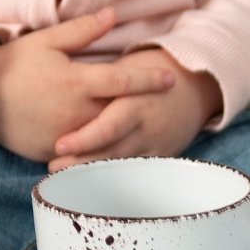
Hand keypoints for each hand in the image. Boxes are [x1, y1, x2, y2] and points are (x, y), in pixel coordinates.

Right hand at [0, 9, 175, 162]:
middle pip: (121, 113)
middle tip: (172, 106)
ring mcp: (64, 136)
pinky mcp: (53, 152)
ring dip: (129, 134)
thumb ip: (82, 30)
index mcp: (76, 82)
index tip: (171, 79)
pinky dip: (102, 150)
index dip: (149, 80)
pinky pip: (85, 153)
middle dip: (145, 109)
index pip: (123, 80)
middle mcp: (75, 112)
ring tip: (152, 129)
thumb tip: (113, 15)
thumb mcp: (46, 41)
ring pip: (106, 138)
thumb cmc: (14, 64)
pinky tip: (122, 148)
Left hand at [48, 48, 222, 170]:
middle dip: (81, 161)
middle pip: (112, 150)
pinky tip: (92, 179)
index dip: (83, 139)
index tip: (58, 145)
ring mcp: (155, 144)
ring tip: (63, 176)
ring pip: (122, 165)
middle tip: (53, 167)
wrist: (196, 85)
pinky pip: (135, 169)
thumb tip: (58, 88)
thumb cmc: (149, 72)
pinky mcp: (161, 155)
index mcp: (135, 101)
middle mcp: (146, 126)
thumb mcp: (126, 69)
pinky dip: (113, 175)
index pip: (107, 126)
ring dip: (92, 171)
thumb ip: (99, 82)